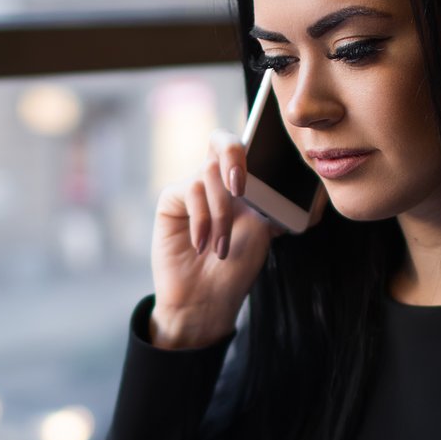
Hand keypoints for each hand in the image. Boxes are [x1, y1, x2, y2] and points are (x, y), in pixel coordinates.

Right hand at [149, 133, 273, 349]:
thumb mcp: (261, 226)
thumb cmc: (236, 266)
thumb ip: (262, 193)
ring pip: (209, 174)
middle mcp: (216, 182)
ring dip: (221, 214)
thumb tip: (269, 171)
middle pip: (220, 140)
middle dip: (234, 155)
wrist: (206, 300)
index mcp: (242, 185)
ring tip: (221, 247)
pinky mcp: (171, 200)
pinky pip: (190, 190)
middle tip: (240, 187)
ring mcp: (193, 190)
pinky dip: (202, 219)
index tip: (262, 180)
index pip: (247, 147)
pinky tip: (202, 245)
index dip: (256, 149)